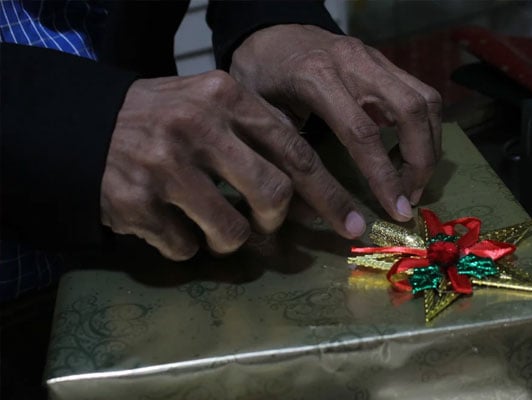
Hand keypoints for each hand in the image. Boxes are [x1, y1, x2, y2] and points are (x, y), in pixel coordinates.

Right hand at [101, 71, 364, 260]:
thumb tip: (312, 195)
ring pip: (232, 231)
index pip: (295, 150)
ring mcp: (164, 166)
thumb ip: (260, 136)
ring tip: (212, 226)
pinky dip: (186, 246)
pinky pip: (186, 248)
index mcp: (225, 96)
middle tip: (266, 226)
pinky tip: (170, 223)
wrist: (83, 125)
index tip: (349, 223)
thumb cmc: (165, 118)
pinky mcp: (135, 203)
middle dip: (276, 220)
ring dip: (229, 240)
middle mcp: (198, 126)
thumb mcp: (213, 105)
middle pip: (272, 193)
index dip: (328, 193)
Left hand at [229, 24, 441, 221]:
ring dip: (430, 144)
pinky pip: (421, 93)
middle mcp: (354, 62)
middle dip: (421, 161)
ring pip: (426, 99)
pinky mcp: (386, 62)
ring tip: (413, 179)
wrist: (269, 34)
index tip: (398, 210)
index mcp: (316, 78)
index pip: (363, 133)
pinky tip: (407, 151)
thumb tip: (313, 209)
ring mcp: (375, 58)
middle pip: (410, 110)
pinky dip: (424, 127)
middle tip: (410, 198)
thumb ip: (286, 156)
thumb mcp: (259, 118)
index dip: (384, 176)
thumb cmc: (259, 79)